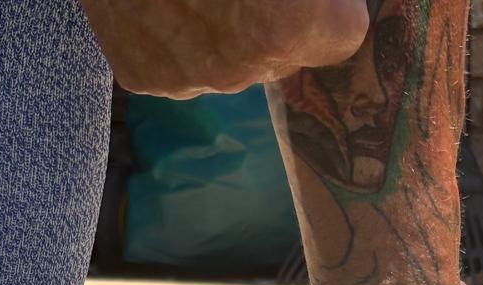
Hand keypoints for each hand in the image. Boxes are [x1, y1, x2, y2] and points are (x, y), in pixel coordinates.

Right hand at [78, 0, 368, 97]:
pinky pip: (179, 61)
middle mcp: (240, 69)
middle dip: (272, 13)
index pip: (340, 36)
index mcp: (288, 27)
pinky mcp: (142, 76)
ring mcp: (186, 78)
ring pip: (228, 59)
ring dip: (222, 25)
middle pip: (281, 52)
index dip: (328, 2)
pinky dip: (175, 32)